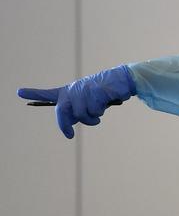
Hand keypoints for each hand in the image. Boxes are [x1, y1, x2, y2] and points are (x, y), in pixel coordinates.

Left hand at [18, 65, 135, 138]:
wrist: (122, 80)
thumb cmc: (105, 93)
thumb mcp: (88, 102)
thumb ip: (77, 111)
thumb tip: (69, 123)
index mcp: (69, 91)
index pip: (48, 93)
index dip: (33, 93)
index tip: (18, 92)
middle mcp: (73, 90)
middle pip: (62, 111)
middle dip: (64, 125)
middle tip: (68, 135)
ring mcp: (83, 91)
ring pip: (81, 115)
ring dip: (91, 119)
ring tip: (98, 114)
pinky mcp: (94, 93)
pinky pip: (93, 112)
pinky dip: (99, 113)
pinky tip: (105, 104)